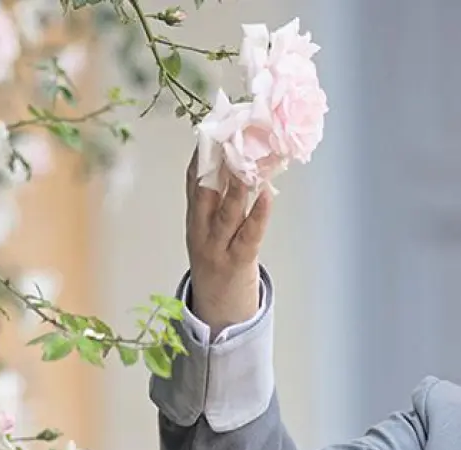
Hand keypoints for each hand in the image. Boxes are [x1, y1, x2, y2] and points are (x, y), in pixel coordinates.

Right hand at [184, 151, 270, 332]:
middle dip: (216, 164)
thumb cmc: (220, 262)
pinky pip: (248, 235)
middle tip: (229, 136)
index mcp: (193, 218)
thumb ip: (222, 202)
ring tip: (249, 163)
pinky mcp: (237, 262)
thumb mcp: (212, 230)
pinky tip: (267, 195)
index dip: (201, 153)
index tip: (213, 127)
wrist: (218, 311)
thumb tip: (244, 162)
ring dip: (238, 185)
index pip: (193, 180)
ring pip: (226, 212)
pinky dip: (259, 214)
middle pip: (205, 192)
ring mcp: (216, 248)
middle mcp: (200, 231)